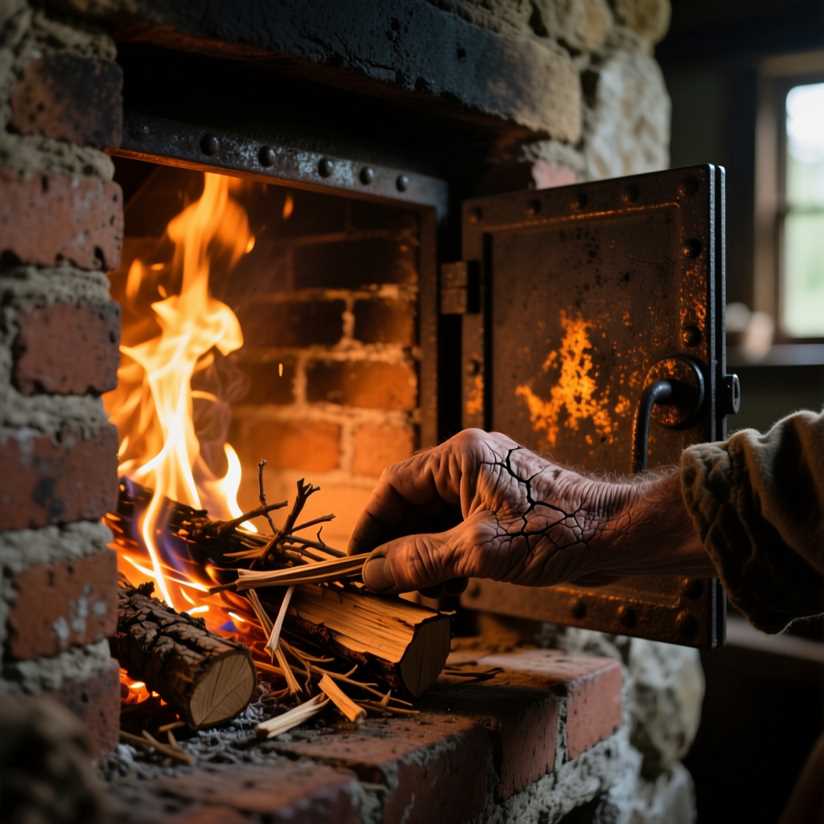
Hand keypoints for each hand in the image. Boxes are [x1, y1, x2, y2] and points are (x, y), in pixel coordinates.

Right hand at [348, 429, 712, 593]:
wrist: (617, 535)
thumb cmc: (558, 532)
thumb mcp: (479, 551)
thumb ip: (421, 559)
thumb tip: (372, 571)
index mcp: (461, 457)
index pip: (395, 485)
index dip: (371, 523)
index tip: (355, 560)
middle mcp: (470, 464)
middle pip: (413, 504)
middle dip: (397, 545)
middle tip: (383, 585)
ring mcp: (487, 486)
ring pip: (435, 520)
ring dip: (422, 555)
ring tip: (416, 594)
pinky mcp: (501, 507)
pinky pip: (458, 529)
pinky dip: (447, 557)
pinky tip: (446, 589)